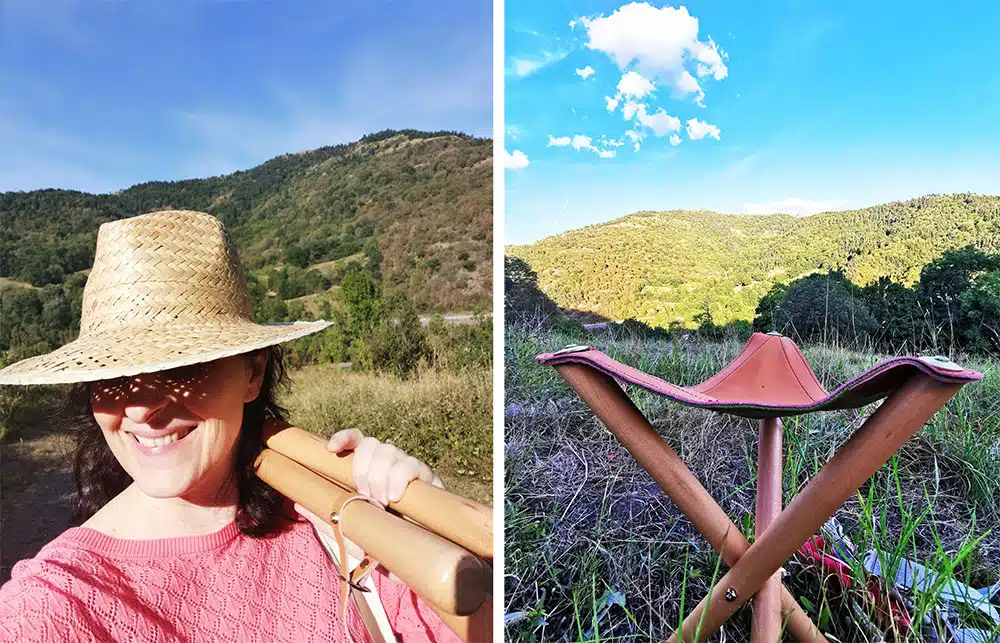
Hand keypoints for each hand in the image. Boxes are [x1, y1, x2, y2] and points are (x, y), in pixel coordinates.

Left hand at [293, 428, 444, 579]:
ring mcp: (407, 466)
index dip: (344, 438)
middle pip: (371, 444)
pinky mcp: (426, 475)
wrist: (417, 555)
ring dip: (380, 476)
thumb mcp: (350, 531)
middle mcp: (387, 462)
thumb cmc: (381, 539)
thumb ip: (327, 517)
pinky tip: (395, 496)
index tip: (331, 450)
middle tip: (366, 496)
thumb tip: (299, 505)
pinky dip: (399, 478)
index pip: (356, 440)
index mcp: (368, 468)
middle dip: (362, 470)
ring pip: (389, 451)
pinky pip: (409, 464)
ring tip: (383, 502)